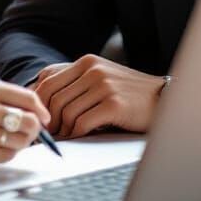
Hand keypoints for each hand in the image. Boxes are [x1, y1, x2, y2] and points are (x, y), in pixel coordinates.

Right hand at [0, 79, 49, 168]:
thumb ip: (3, 100)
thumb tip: (39, 116)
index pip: (27, 98)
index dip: (41, 110)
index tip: (44, 118)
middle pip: (29, 121)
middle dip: (34, 129)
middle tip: (29, 133)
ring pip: (21, 141)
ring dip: (20, 143)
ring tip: (5, 141)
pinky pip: (7, 156)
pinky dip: (6, 155)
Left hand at [33, 55, 163, 138]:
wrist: (162, 98)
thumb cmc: (127, 93)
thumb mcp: (100, 77)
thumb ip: (74, 81)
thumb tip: (40, 96)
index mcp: (86, 62)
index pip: (47, 80)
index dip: (38, 102)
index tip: (40, 118)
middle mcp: (93, 69)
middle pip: (53, 97)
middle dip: (48, 119)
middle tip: (49, 133)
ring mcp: (104, 86)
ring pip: (66, 112)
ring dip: (62, 129)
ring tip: (66, 137)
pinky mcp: (114, 104)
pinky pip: (82, 123)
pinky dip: (76, 134)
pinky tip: (78, 138)